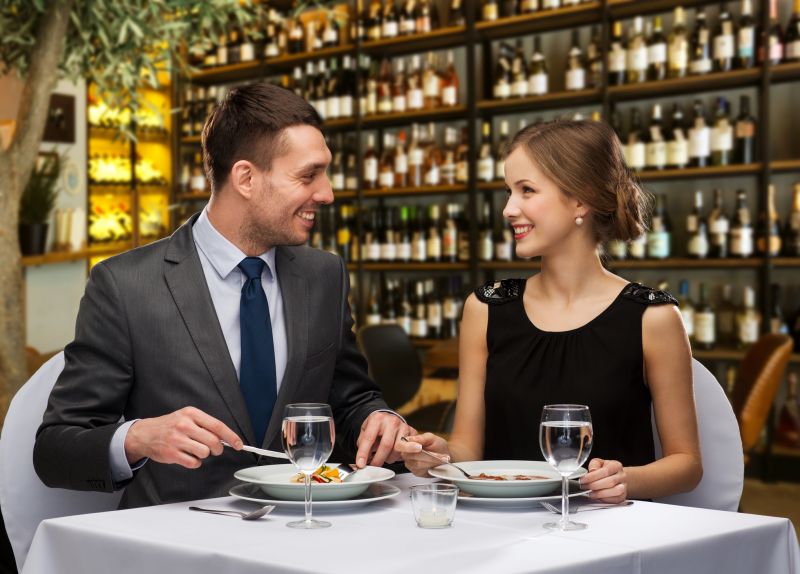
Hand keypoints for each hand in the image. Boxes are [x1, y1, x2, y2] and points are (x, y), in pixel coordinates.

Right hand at [125, 406, 242, 468]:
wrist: (145, 434)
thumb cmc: (170, 426)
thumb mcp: (187, 417)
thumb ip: (205, 425)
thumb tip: (225, 437)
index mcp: (191, 414)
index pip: (217, 426)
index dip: (231, 436)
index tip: (238, 444)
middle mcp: (184, 425)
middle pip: (213, 441)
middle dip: (218, 449)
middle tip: (214, 449)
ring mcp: (177, 439)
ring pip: (204, 452)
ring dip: (204, 455)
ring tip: (196, 450)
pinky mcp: (172, 453)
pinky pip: (194, 462)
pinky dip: (195, 462)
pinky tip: (188, 456)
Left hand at [354, 411, 410, 467]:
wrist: (388, 418)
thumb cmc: (376, 427)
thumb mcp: (365, 430)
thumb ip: (362, 444)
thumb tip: (361, 461)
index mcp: (377, 418)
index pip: (369, 438)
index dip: (364, 453)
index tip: (360, 464)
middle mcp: (392, 421)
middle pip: (386, 445)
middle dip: (378, 459)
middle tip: (373, 466)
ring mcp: (403, 426)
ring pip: (397, 449)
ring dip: (389, 458)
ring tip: (384, 457)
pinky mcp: (412, 433)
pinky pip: (407, 450)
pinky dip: (399, 456)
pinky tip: (393, 455)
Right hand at [396, 433, 449, 476]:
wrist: (445, 456)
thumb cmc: (437, 445)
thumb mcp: (432, 438)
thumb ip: (421, 438)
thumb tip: (411, 439)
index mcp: (408, 442)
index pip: (401, 445)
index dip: (409, 447)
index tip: (419, 447)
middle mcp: (406, 453)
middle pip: (409, 456)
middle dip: (424, 455)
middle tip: (435, 453)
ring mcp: (410, 463)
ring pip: (416, 464)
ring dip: (430, 461)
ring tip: (439, 457)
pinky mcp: (415, 472)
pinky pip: (420, 470)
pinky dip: (430, 466)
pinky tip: (436, 463)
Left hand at [579, 458, 626, 502]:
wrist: (617, 477)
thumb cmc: (606, 469)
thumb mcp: (598, 463)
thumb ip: (594, 465)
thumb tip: (592, 471)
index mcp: (616, 465)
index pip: (605, 471)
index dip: (592, 476)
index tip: (583, 480)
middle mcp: (622, 476)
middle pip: (610, 482)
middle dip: (594, 485)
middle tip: (584, 486)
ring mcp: (624, 487)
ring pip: (615, 492)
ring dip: (600, 494)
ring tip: (590, 493)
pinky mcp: (622, 497)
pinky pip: (615, 500)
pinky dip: (604, 499)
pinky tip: (597, 497)